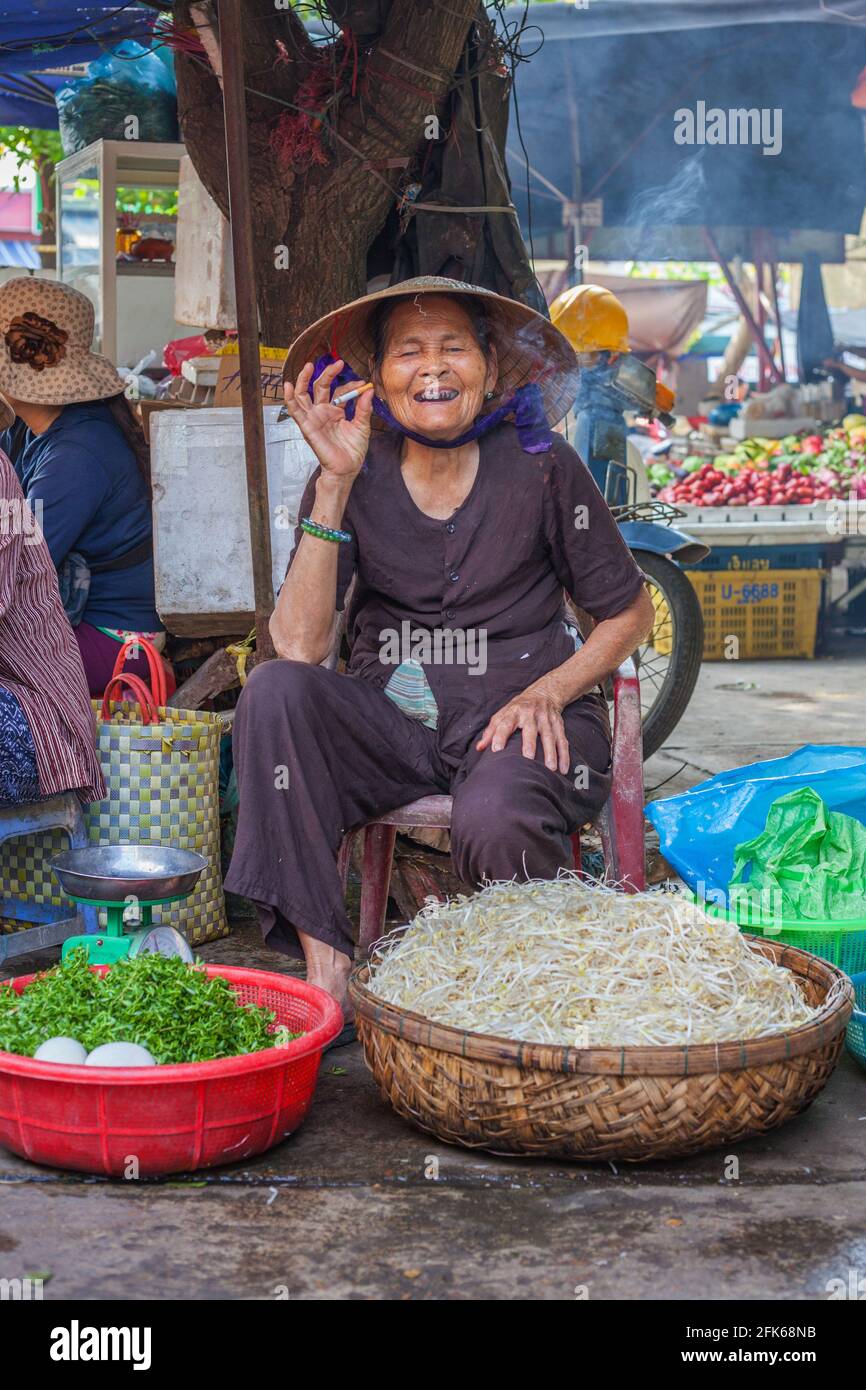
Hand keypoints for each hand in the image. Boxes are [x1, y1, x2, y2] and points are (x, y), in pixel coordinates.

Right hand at [281, 358, 373, 479]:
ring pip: (304, 394)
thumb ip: (364, 408)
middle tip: (339, 363)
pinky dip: (290, 398)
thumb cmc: (353, 450)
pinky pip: (295, 411)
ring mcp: (314, 418)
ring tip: (308, 366)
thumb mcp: (362, 426)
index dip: (351, 386)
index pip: (340, 391)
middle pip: (320, 387)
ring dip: (304, 379)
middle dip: (328, 373)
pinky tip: (288, 386)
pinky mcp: (307, 426)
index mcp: (336, 411)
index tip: (363, 384)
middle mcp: (323, 412)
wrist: (347, 469)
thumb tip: (369, 389)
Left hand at [476, 680, 570, 773]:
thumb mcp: (503, 714)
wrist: (544, 692)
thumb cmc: (518, 708)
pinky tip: (563, 769)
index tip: (496, 749)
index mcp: (514, 712)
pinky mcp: (558, 724)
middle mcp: (531, 714)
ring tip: (550, 768)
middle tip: (528, 757)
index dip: (499, 735)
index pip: (505, 723)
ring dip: (551, 752)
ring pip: (550, 736)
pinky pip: (562, 740)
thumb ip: (491, 731)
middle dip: (530, 743)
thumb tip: (479, 748)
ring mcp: (546, 719)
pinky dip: (564, 755)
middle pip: (531, 729)